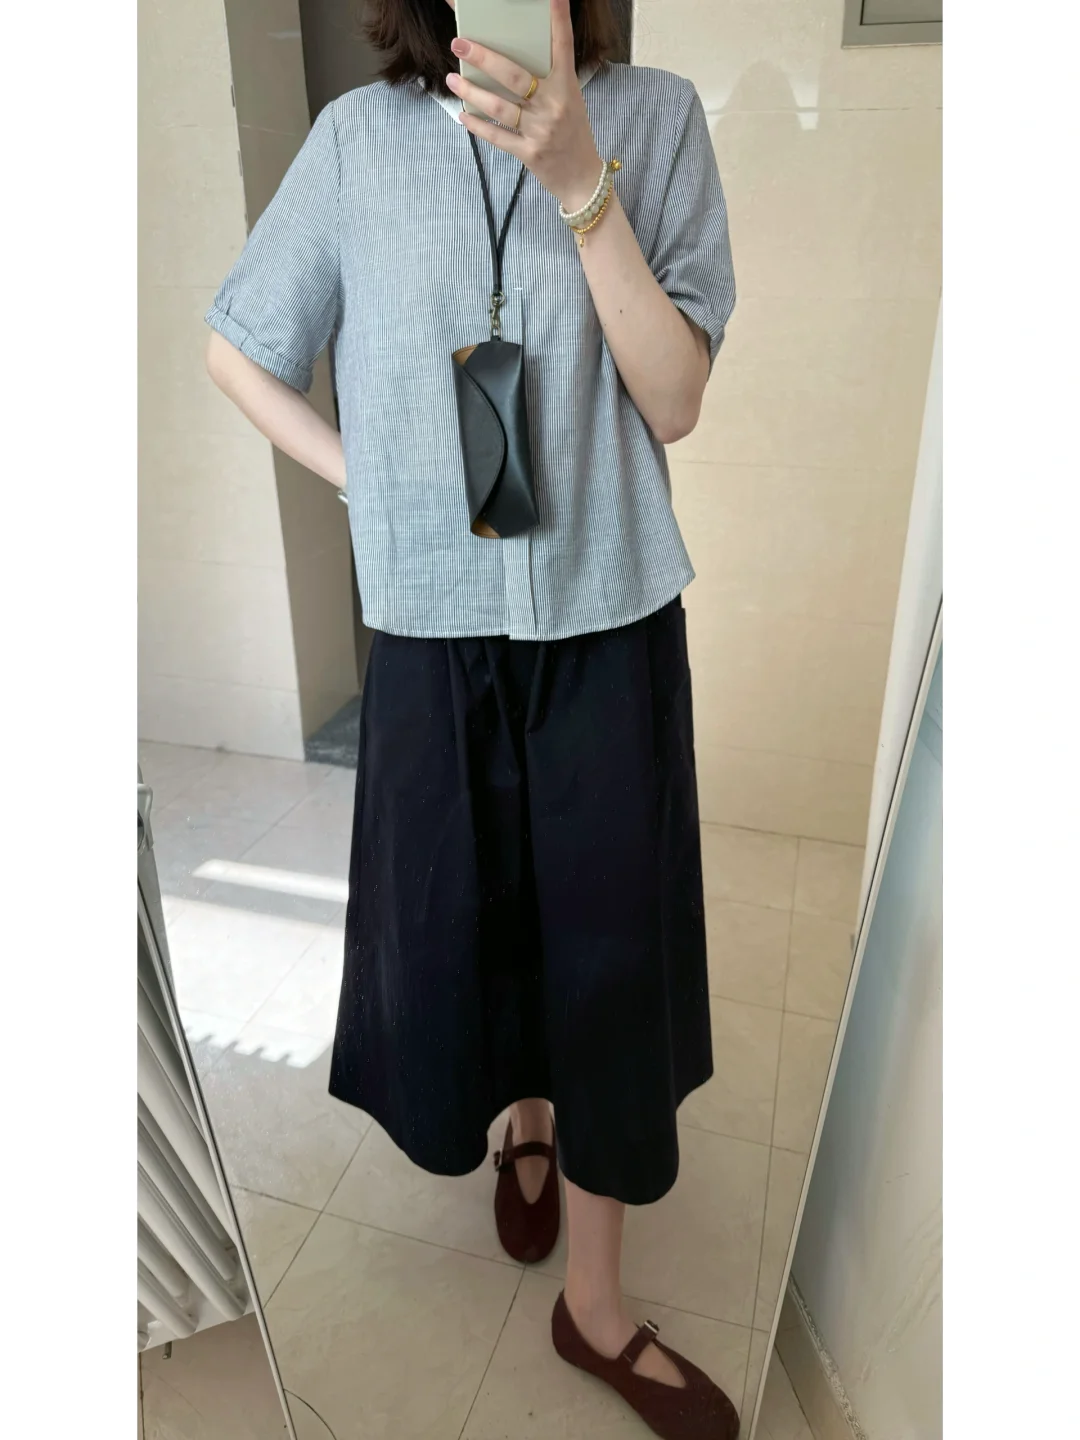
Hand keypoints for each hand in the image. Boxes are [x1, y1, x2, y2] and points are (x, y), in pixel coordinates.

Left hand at [446, 0, 602, 211]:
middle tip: (459, 43)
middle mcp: (553, 105)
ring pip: (499, 107)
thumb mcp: (568, 100)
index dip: (558, 19)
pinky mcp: (529, 153)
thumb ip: (546, 78)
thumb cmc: (572, 134)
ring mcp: (540, 131)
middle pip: (514, 76)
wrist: (582, 179)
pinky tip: (462, 115)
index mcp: (566, 86)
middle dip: (484, 58)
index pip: (563, 46)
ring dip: (472, 92)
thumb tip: (508, 58)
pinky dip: (477, 125)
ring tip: (453, 79)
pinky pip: (497, 136)